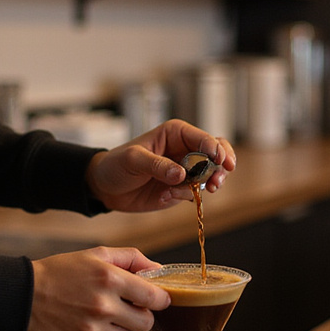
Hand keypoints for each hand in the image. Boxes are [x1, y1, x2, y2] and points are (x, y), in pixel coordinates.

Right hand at [26, 247, 169, 330]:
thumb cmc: (60, 272)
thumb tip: (157, 268)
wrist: (22, 295)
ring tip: (101, 315)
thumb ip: (131, 258)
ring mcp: (91, 330)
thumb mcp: (96, 254)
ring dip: (120, 328)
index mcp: (110, 279)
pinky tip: (89, 326)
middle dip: (140, 315)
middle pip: (146, 323)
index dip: (160, 299)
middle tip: (126, 307)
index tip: (157, 299)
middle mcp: (103, 306)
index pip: (155, 297)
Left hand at [85, 118, 236, 212]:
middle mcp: (185, 150)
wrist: (106, 188)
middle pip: (217, 152)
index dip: (215, 148)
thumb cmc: (116, 164)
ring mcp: (186, 170)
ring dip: (213, 181)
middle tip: (219, 178)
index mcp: (175, 134)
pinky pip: (196, 192)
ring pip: (212, 173)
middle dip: (223, 164)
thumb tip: (181, 174)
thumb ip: (157, 165)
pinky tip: (170, 197)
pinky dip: (190, 196)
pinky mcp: (182, 189)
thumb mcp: (133, 160)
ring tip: (209, 190)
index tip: (219, 160)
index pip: (203, 138)